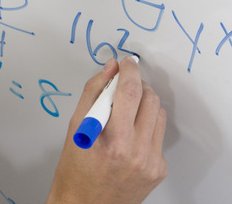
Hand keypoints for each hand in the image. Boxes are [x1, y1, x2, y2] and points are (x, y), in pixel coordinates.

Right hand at [46, 57, 167, 203]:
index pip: (129, 92)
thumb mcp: (75, 127)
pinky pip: (158, 135)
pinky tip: (128, 134)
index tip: (126, 62)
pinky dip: (144, 126)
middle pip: (149, 100)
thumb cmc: (75, 169)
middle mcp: (137, 153)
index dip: (129, 71)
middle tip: (122, 84)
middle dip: (137, 85)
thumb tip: (108, 69)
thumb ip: (92, 93)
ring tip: (124, 110)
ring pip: (158, 115)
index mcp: (114, 141)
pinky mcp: (158, 169)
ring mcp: (151, 163)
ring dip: (143, 104)